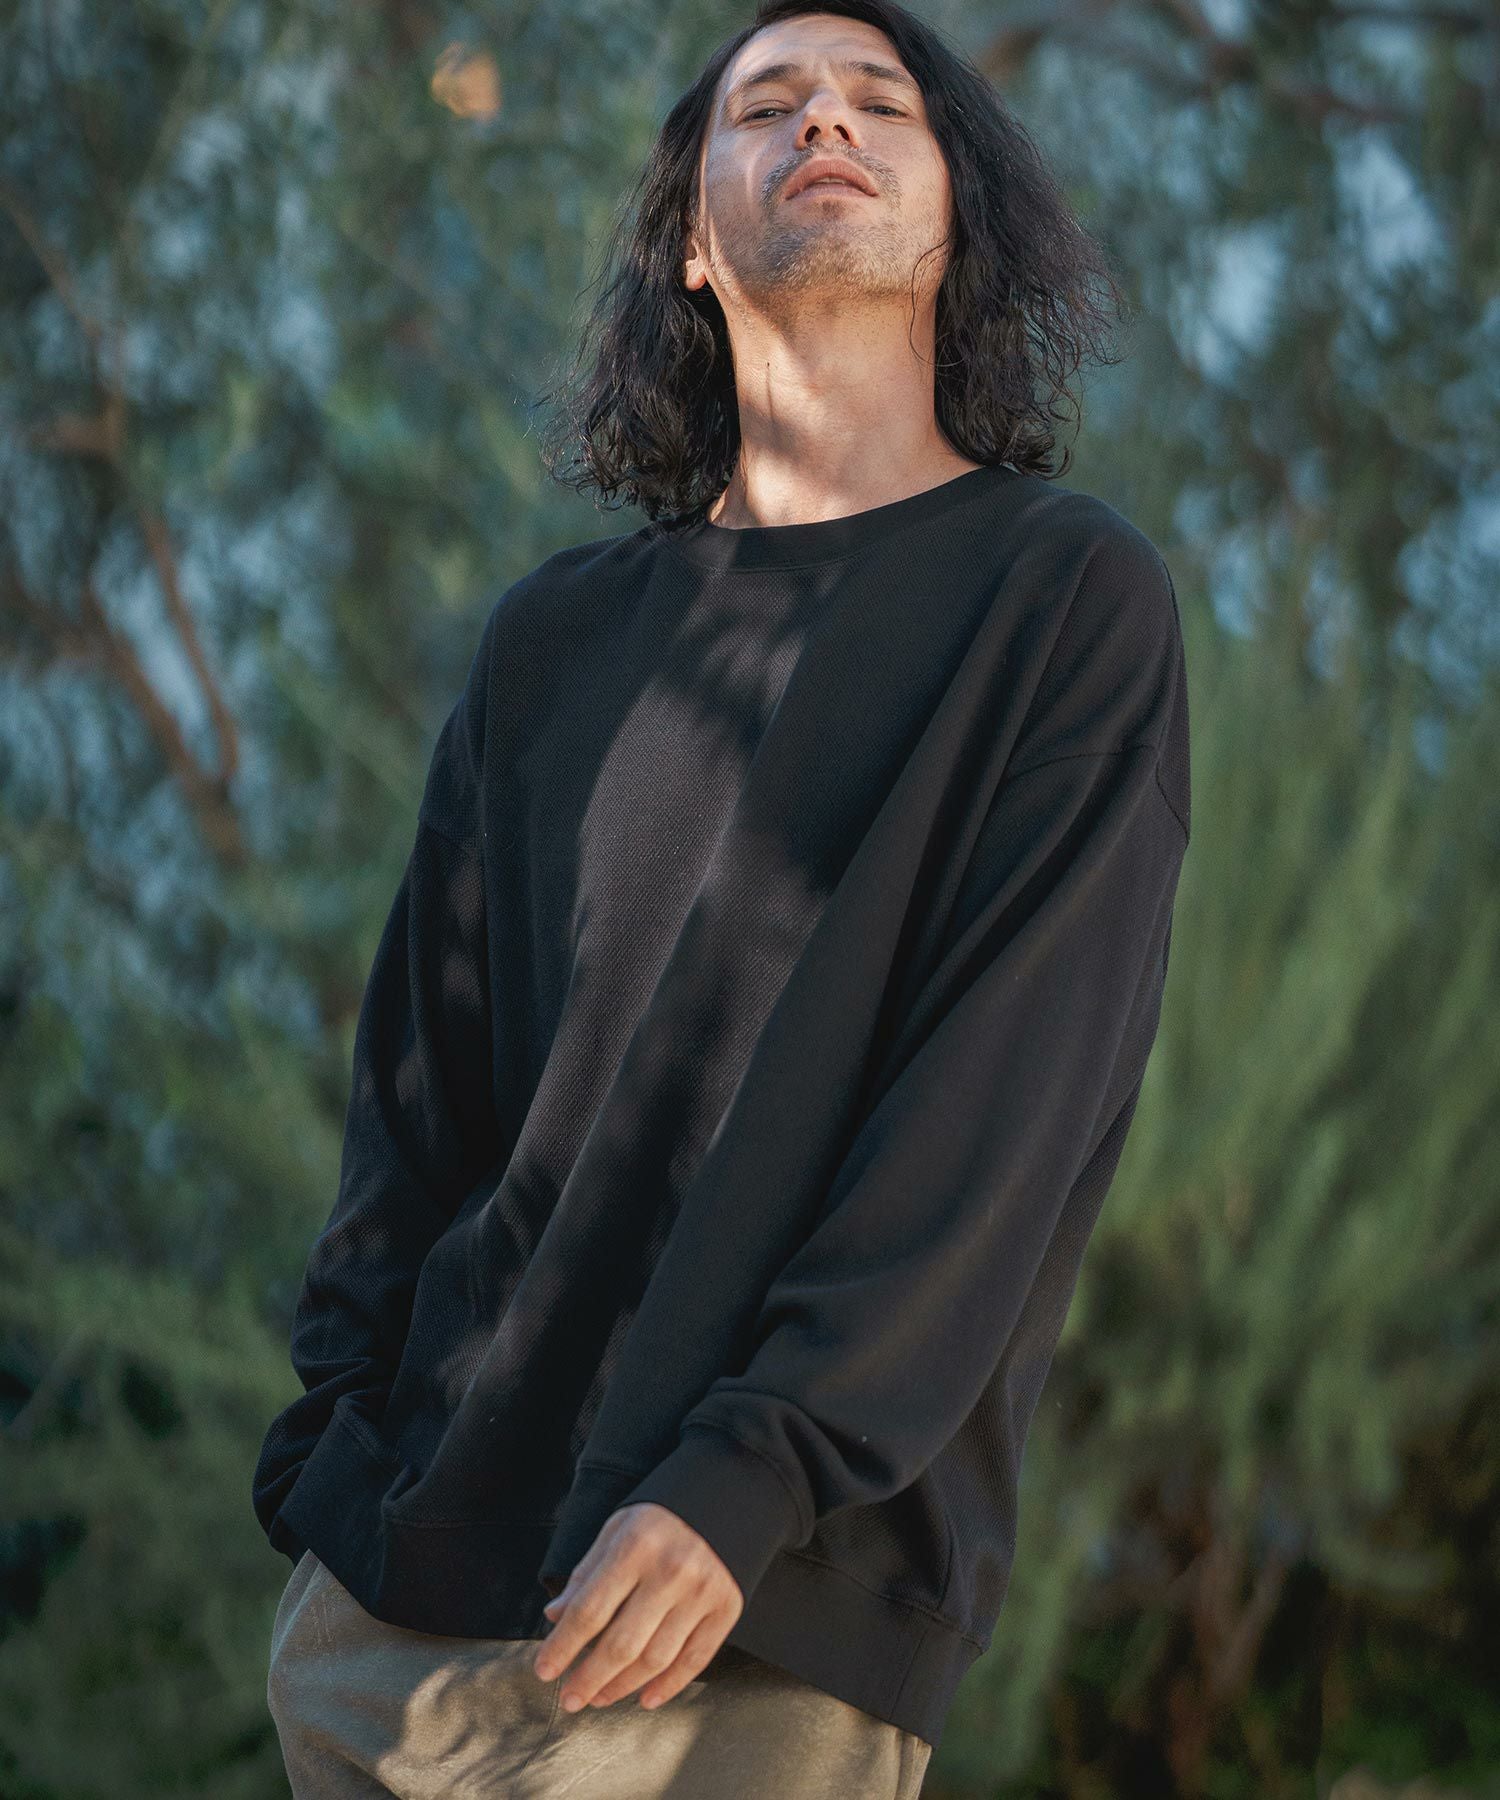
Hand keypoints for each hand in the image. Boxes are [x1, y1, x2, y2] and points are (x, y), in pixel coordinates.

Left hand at [531, 1502, 743, 1711]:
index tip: (543, 1670)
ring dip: (623, 1686)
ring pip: (656, 1658)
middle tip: (570, 1698)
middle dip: (589, 1678)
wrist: (728, 1494)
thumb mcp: (618, 1529)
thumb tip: (555, 1616)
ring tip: (600, 1697)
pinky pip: (695, 1659)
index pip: (590, 1610)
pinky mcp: (727, 1607)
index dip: (563, 1646)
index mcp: (635, 1546)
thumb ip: (587, 1573)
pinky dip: (669, 1686)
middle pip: (622, 1644)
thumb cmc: (662, 1515)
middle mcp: (670, 1571)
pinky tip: (645, 1698)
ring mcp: (702, 1592)